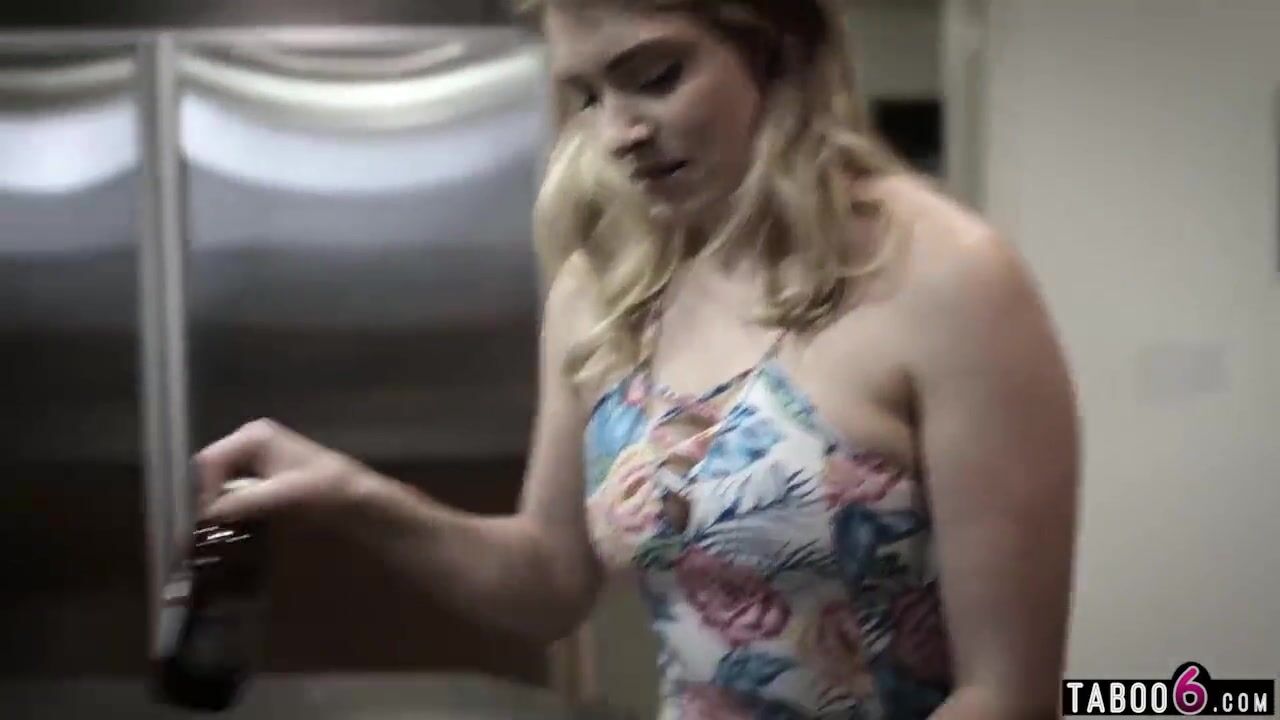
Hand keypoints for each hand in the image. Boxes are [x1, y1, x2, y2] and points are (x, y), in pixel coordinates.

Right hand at [194, 418, 363, 523]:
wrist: (360, 498)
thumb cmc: (329, 489)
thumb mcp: (286, 494)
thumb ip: (244, 501)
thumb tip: (205, 514)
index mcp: (252, 437)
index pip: (207, 462)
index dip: (200, 493)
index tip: (201, 524)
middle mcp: (247, 443)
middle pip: (208, 474)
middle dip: (203, 502)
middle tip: (200, 533)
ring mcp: (254, 461)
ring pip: (217, 486)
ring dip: (214, 510)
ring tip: (212, 536)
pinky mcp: (261, 481)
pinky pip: (232, 495)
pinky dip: (228, 512)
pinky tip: (229, 531)